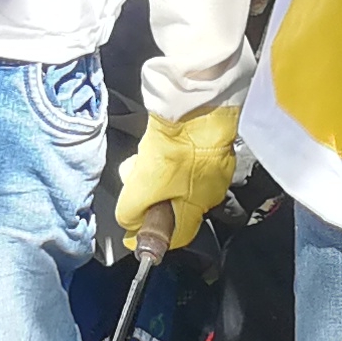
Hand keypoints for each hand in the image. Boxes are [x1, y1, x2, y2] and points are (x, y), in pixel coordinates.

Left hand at [111, 106, 240, 250]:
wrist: (196, 104)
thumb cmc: (178, 146)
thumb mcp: (142, 188)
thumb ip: (132, 211)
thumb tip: (128, 222)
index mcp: (199, 205)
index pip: (178, 235)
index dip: (154, 236)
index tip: (134, 233)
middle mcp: (212, 189)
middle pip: (174, 204)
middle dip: (150, 196)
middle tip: (136, 181)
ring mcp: (213, 164)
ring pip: (175, 179)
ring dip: (155, 172)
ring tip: (143, 157)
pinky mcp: (209, 141)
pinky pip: (182, 157)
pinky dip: (165, 154)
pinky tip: (155, 142)